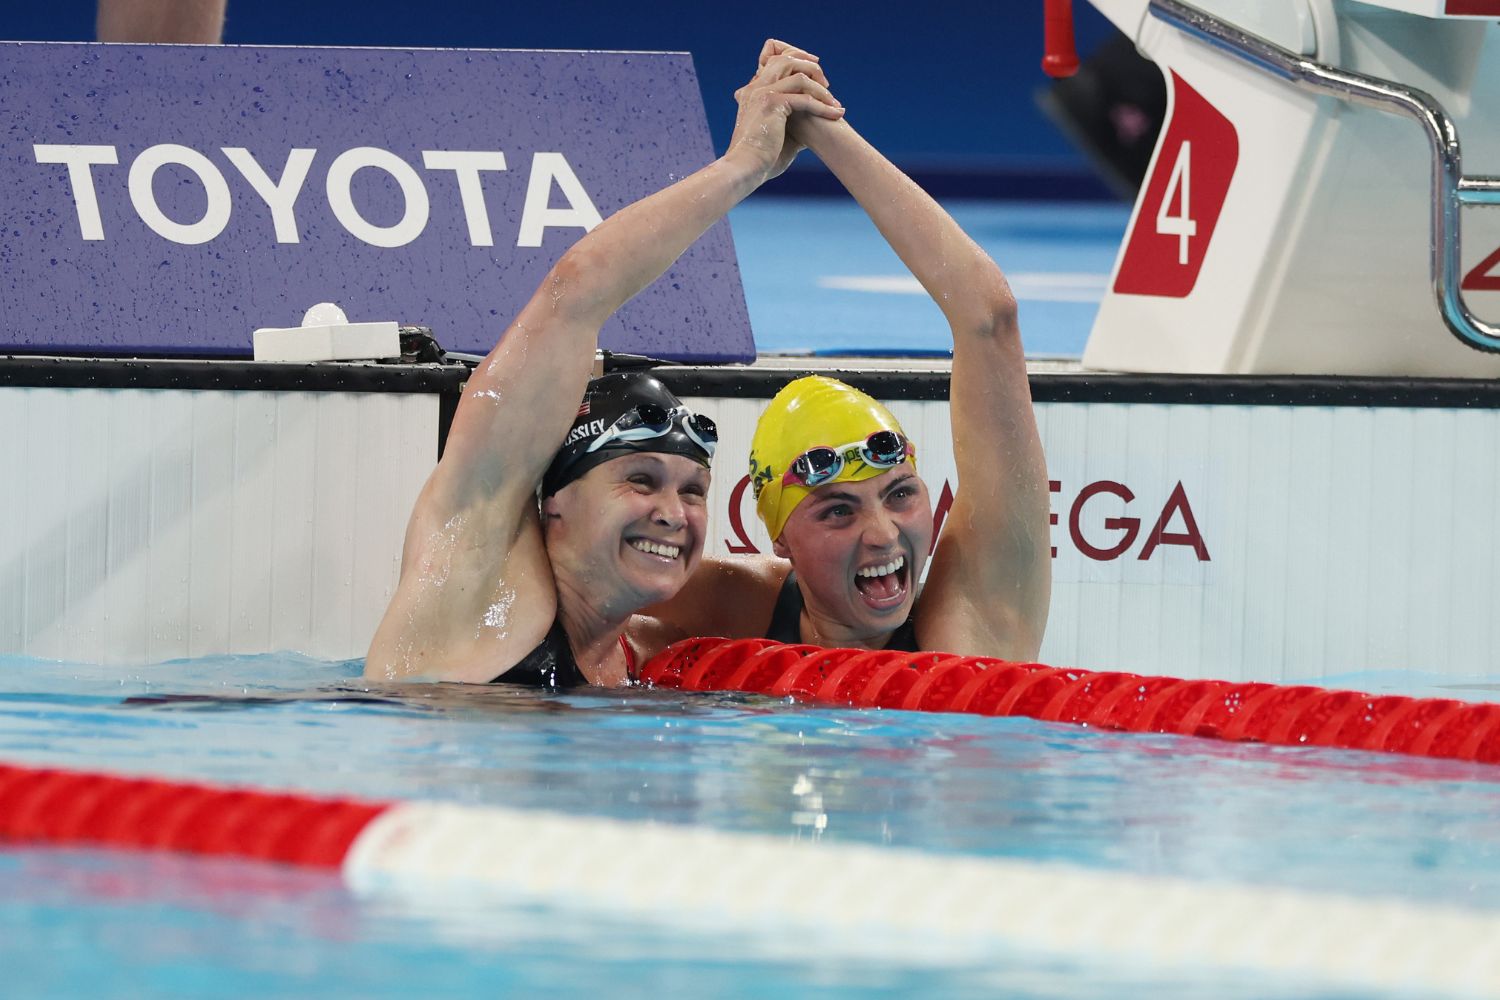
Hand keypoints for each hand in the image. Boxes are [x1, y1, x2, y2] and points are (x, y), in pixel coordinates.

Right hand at [728, 39, 843, 180]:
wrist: (745, 168)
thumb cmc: (761, 160)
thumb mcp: (779, 137)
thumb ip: (793, 126)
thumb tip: (811, 133)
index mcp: (753, 91)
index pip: (774, 60)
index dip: (796, 60)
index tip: (815, 74)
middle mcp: (755, 87)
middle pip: (786, 58)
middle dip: (810, 66)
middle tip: (826, 83)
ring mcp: (762, 93)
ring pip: (798, 75)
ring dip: (820, 87)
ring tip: (834, 102)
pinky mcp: (772, 103)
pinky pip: (804, 99)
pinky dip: (823, 107)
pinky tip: (836, 115)